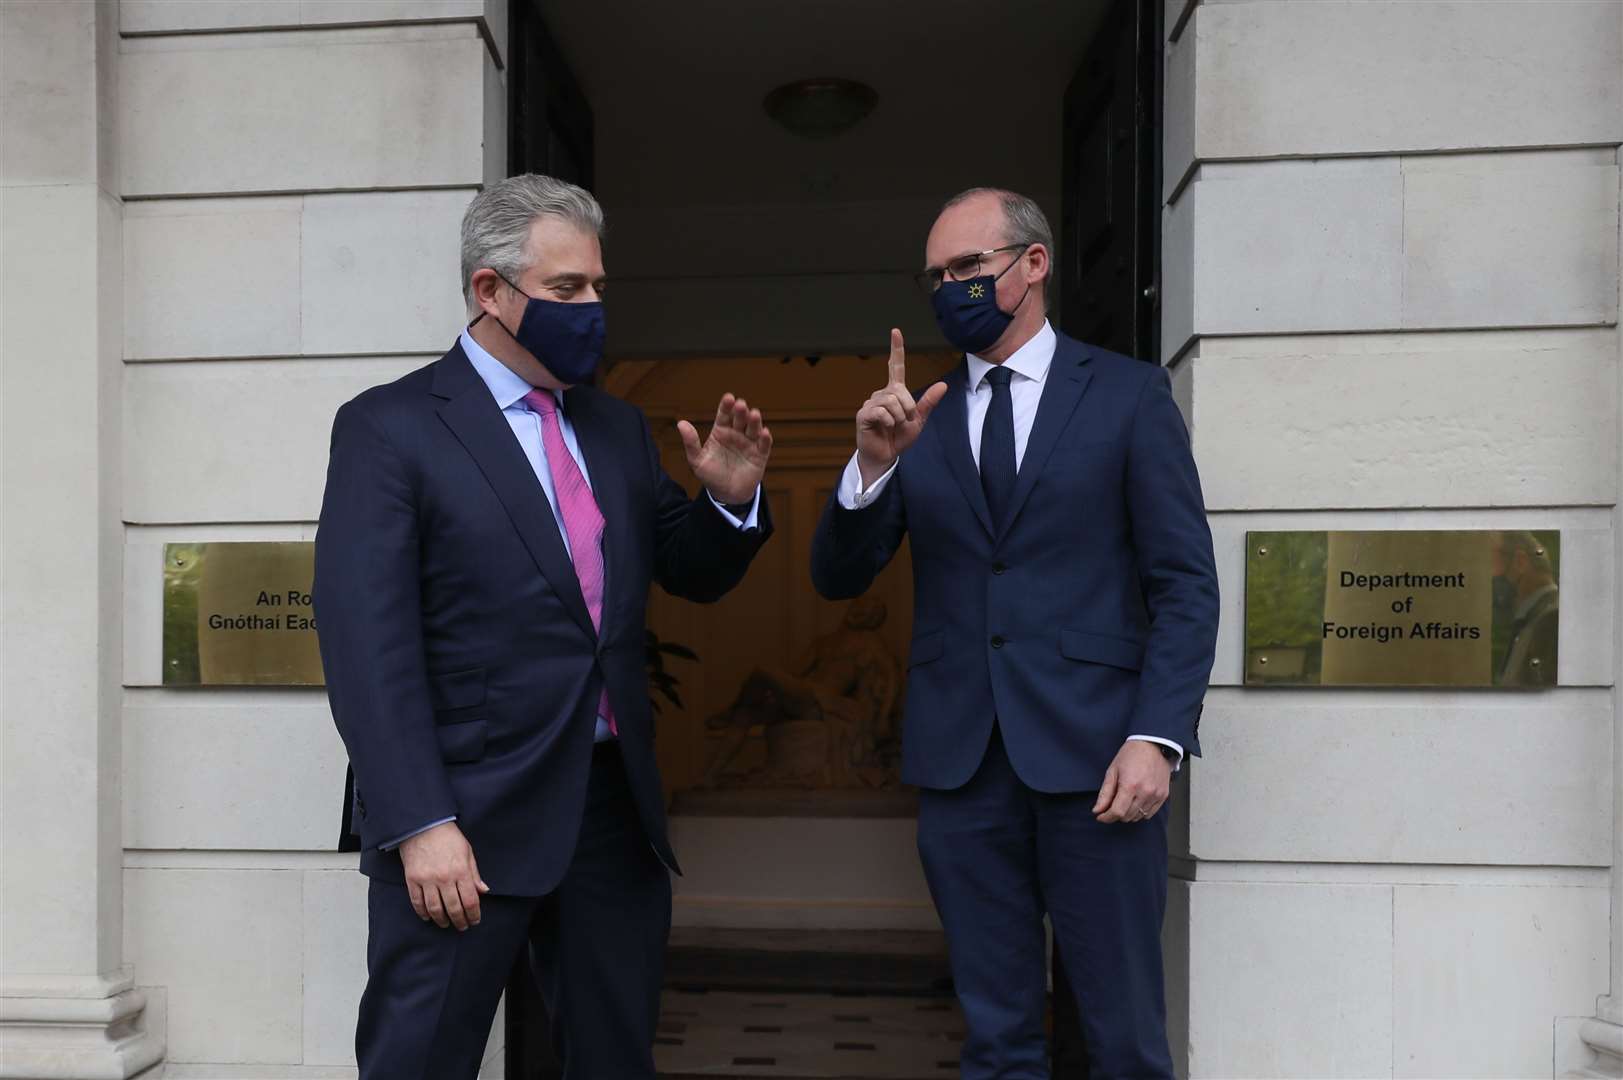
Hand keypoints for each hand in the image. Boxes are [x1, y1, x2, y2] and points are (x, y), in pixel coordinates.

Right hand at [399, 821, 489, 929]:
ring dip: (441, 920)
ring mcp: (427, 879)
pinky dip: (423, 913)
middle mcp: (444, 878)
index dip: (474, 914)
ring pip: (435, 909)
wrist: (423, 826)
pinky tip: (428, 917)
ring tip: (445, 924)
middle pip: (454, 908)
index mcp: (461, 871)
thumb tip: (483, 891)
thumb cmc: (448, 838)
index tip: (474, 920)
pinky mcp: (412, 879)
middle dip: (460, 920)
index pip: (470, 900)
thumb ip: (474, 873)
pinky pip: (417, 902)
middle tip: (462, 926)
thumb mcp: (467, 852)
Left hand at [678, 393, 772, 505]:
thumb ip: (691, 442)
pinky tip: (764, 432)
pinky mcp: (760, 455)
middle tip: (740, 405)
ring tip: (754, 414)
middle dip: (740, 411)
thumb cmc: (711, 475)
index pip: (724, 415)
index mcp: (721, 431)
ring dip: (754, 421)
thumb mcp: (697, 460)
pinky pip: (764, 445)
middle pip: (740, 419)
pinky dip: (765, 438)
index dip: (726, 406)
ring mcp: (749, 443)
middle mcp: (736, 434)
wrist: (726, 494)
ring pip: (753, 428)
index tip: (728, 398)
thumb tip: (681, 423)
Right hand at [856, 329, 948, 486]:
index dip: (896, 349)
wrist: (886, 455)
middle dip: (908, 408)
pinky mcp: (864, 414)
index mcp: (894, 392)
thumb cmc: (899, 437)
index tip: (895, 331)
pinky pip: (881, 412)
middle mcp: (881, 393)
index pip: (895, 366)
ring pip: (892, 401)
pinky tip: (884, 428)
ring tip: (894, 426)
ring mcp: (870, 402)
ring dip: (899, 417)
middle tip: (904, 421)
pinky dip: (889, 422)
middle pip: (900, 390)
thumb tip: (943, 384)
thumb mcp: (919, 420)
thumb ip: (929, 402)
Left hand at [1092, 741, 1172, 823]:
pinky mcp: (1163, 796)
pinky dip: (1140, 812)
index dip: (1106, 817)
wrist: (1152, 744)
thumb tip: (1098, 810)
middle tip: (1111, 806)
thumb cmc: (1131, 755)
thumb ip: (1104, 793)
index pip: (1117, 812)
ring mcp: (1155, 795)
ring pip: (1138, 817)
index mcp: (1130, 785)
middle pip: (1127, 816)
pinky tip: (1135, 802)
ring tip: (1124, 801)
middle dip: (1116, 814)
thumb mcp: (1112, 771)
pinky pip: (1150, 814)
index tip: (1101, 816)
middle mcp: (1145, 792)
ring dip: (1128, 814)